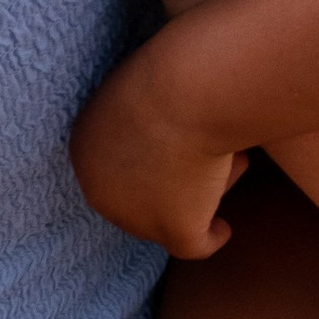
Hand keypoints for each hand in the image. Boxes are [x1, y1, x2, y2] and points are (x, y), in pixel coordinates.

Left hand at [69, 41, 248, 258]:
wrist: (188, 89)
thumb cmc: (172, 72)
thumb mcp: (148, 84)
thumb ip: (148, 111)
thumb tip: (167, 124)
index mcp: (84, 148)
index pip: (119, 165)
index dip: (152, 158)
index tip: (183, 145)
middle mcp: (100, 191)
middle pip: (142, 195)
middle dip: (176, 179)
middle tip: (214, 151)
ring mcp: (135, 218)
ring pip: (172, 215)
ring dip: (201, 194)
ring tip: (234, 160)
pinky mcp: (174, 231)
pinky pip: (195, 245)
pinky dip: (210, 237)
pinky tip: (222, 229)